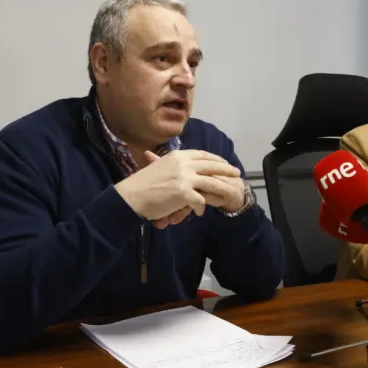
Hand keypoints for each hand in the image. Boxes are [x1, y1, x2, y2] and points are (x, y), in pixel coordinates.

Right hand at [114, 149, 240, 224]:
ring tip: (230, 193)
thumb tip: (183, 163)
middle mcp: (183, 164)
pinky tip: (200, 212)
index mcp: (177, 156)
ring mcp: (185, 178)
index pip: (202, 154)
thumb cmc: (141, 184)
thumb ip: (173, 165)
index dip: (215, 159)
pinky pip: (200, 201)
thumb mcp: (158, 166)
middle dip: (226, 169)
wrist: (131, 196)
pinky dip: (201, 208)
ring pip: (211, 182)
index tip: (224, 162)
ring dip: (222, 188)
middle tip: (236, 173)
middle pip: (211, 165)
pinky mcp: (184, 193)